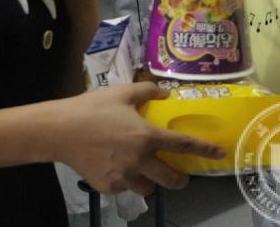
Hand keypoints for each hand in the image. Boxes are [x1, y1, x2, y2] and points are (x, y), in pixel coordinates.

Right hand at [59, 82, 224, 195]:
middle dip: (180, 180)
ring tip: (141, 170)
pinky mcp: (109, 187)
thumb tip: (165, 92)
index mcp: (146, 135)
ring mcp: (124, 176)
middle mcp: (140, 159)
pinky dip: (126, 181)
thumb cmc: (92, 108)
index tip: (219, 153)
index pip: (183, 145)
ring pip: (148, 188)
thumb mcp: (122, 93)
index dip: (204, 149)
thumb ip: (147, 91)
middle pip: (171, 179)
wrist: (60, 131)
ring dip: (150, 180)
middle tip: (179, 176)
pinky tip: (115, 167)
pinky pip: (126, 187)